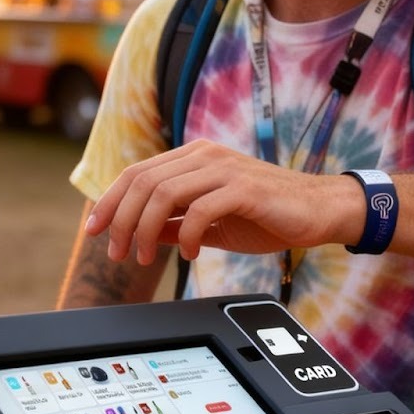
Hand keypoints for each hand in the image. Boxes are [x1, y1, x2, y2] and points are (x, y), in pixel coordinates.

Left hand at [85, 139, 356, 264]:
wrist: (319, 210)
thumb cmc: (268, 214)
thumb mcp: (212, 221)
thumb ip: (177, 222)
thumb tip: (142, 234)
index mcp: (194, 157)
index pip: (137, 174)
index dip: (110, 202)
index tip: (94, 231)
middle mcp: (204, 155)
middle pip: (143, 183)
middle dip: (122, 221)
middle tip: (119, 254)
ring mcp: (224, 169)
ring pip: (164, 194)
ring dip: (147, 231)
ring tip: (148, 258)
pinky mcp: (244, 187)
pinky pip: (199, 211)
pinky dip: (187, 237)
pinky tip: (191, 255)